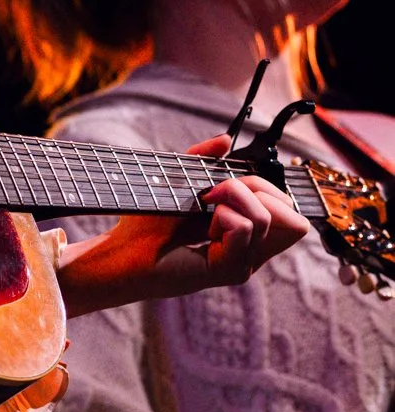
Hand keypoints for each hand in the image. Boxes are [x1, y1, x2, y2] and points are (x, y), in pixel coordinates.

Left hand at [57, 136, 309, 316]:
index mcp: (247, 238)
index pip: (291, 214)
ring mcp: (240, 265)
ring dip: (234, 197)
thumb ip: (202, 161)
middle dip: (258, 188)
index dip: (267, 189)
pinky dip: (223, 215)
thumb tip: (226, 140)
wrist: (119, 254)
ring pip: (267, 218)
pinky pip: (244, 228)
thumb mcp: (179, 184)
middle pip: (293, 218)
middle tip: (215, 192)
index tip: (225, 184)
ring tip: (204, 204)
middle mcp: (250, 254)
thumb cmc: (145, 225)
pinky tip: (202, 226)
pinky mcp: (225, 271)